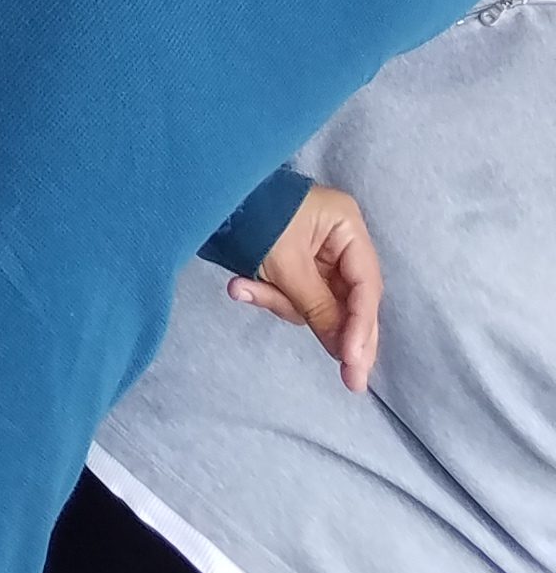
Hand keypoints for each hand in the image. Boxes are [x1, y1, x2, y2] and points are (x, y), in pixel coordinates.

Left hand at [231, 184, 381, 390]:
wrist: (206, 190)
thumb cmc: (255, 218)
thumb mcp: (287, 265)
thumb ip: (320, 309)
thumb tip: (348, 355)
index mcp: (347, 227)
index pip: (365, 285)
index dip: (362, 326)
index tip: (353, 361)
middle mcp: (339, 240)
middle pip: (350, 300)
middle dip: (336, 333)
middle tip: (351, 382)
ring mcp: (318, 253)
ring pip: (318, 302)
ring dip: (281, 302)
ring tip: (244, 287)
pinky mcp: (295, 263)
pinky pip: (293, 293)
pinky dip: (269, 294)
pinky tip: (239, 285)